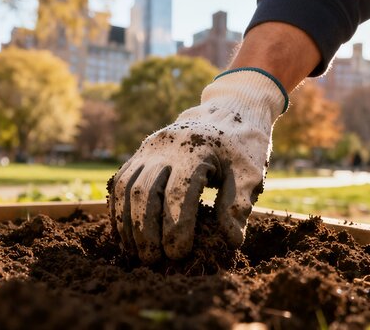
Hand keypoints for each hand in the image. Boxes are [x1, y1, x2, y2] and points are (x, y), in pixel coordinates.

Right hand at [109, 68, 287, 262]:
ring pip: (125, 187)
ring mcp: (149, 147)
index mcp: (197, 149)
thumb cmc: (243, 146)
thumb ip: (239, 204)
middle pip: (144, 192)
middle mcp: (167, 146)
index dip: (176, 227)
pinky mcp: (141, 152)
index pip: (179, 194)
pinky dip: (118, 208)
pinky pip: (120, 181)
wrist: (229, 109)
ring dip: (127, 223)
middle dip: (146, 231)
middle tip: (153, 260)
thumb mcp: (251, 171)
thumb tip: (229, 240)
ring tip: (135, 252)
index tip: (178, 254)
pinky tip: (124, 232)